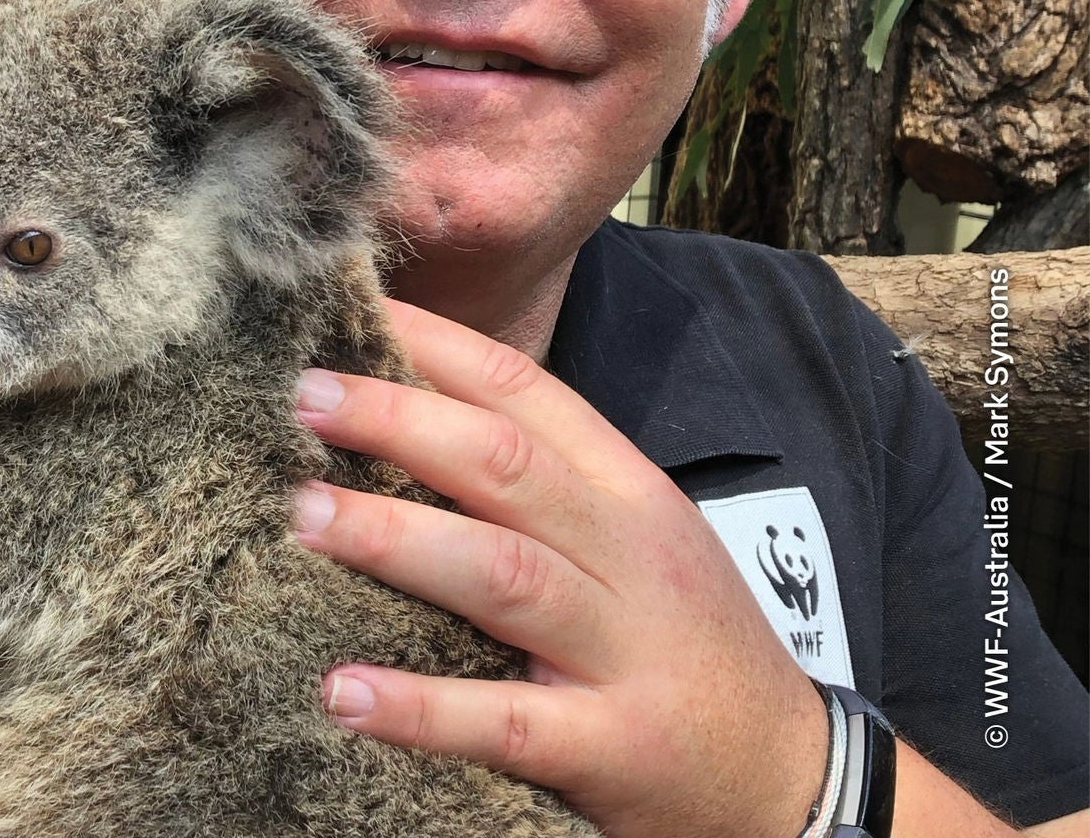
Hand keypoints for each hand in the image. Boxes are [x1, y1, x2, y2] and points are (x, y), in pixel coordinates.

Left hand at [290, 299, 828, 837]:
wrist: (789, 781)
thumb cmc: (683, 647)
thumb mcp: (633, 545)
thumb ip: (538, 488)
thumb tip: (403, 422)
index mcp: (627, 494)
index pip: (526, 393)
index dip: (433, 346)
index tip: (347, 309)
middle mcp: (627, 557)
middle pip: (504, 465)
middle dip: (398, 420)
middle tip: (300, 396)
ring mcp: (623, 652)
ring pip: (501, 573)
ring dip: (393, 538)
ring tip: (302, 514)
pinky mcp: (611, 748)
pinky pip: (503, 720)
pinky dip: (419, 707)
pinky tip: (342, 691)